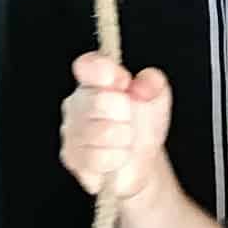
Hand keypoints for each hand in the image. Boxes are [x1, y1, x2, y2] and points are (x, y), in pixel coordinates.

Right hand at [60, 55, 174, 209]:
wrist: (140, 162)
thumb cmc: (142, 125)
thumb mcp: (156, 98)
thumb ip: (153, 83)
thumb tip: (141, 85)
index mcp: (94, 80)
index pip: (87, 65)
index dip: (107, 72)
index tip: (123, 82)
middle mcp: (77, 102)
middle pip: (100, 101)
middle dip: (125, 113)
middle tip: (129, 119)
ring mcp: (72, 130)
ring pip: (103, 132)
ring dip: (124, 138)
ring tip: (125, 139)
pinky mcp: (73, 157)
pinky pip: (100, 157)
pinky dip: (117, 158)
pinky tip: (117, 154)